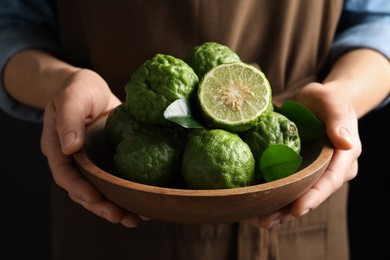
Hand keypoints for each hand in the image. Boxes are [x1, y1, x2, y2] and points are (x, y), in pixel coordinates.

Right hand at [40, 68, 143, 227]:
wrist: (93, 88)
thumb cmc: (79, 88)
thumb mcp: (73, 97)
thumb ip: (69, 119)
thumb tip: (70, 147)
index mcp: (58, 148)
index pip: (65, 174)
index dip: (78, 189)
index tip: (95, 199)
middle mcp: (75, 161)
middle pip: (84, 191)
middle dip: (101, 207)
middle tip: (122, 217)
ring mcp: (93, 163)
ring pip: (101, 190)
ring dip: (117, 206)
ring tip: (135, 219)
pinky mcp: (109, 161)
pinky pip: (116, 181)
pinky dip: (128, 193)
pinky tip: (145, 202)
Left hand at [250, 82, 360, 227]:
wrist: (315, 103)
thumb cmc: (325, 101)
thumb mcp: (332, 103)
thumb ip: (339, 120)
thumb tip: (347, 143)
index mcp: (343, 158)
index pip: (329, 181)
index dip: (314, 197)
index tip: (297, 209)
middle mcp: (330, 171)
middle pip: (310, 195)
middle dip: (288, 211)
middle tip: (265, 221)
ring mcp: (313, 173)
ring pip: (297, 196)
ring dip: (277, 210)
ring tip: (256, 220)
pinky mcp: (298, 172)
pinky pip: (287, 187)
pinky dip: (272, 197)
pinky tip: (253, 204)